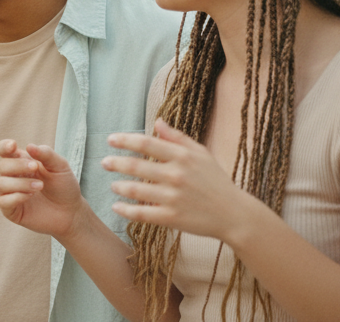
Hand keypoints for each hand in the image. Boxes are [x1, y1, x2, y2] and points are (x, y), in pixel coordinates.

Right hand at [0, 139, 87, 240]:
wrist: (71, 212)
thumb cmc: (64, 186)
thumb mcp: (60, 166)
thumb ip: (46, 154)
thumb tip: (29, 146)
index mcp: (22, 162)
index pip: (4, 151)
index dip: (4, 147)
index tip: (13, 146)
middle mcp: (13, 177)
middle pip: (2, 166)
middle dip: (18, 165)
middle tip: (36, 168)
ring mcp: (11, 194)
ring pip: (1, 183)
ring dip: (20, 183)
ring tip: (40, 186)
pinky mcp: (12, 211)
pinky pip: (3, 202)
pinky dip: (15, 197)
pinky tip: (30, 196)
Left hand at [103, 119, 258, 241]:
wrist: (234, 214)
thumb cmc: (216, 181)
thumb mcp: (201, 154)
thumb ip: (177, 138)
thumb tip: (157, 122)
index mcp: (182, 157)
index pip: (147, 144)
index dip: (125, 140)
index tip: (110, 140)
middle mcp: (176, 175)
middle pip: (137, 166)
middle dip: (116, 163)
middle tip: (105, 163)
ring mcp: (173, 198)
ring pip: (136, 190)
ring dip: (119, 186)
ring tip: (113, 184)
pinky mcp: (172, 218)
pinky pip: (142, 213)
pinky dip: (125, 210)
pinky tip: (116, 207)